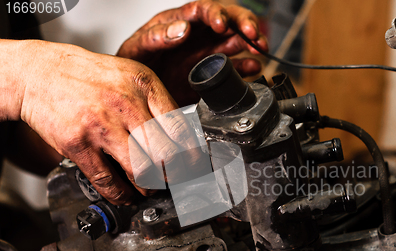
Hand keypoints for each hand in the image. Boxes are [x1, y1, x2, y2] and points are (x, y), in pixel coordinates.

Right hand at [18, 40, 201, 204]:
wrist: (38, 73)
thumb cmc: (88, 76)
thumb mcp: (130, 76)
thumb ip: (156, 103)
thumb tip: (181, 136)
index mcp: (143, 85)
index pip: (180, 127)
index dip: (193, 154)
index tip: (196, 166)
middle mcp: (125, 104)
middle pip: (166, 153)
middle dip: (175, 174)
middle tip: (176, 180)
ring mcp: (100, 126)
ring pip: (141, 171)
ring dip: (150, 187)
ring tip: (151, 188)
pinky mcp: (78, 145)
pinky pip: (107, 181)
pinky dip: (122, 195)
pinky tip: (126, 195)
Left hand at [117, 0, 268, 105]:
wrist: (134, 94)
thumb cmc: (135, 64)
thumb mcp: (138, 48)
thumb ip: (157, 37)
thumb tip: (183, 29)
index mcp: (179, 22)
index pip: (203, 10)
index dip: (216, 14)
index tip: (221, 25)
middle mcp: (198, 34)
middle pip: (228, 21)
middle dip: (244, 25)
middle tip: (253, 35)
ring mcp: (207, 53)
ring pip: (237, 41)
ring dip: (251, 43)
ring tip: (259, 50)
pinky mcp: (213, 73)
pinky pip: (235, 67)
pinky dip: (247, 66)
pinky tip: (253, 68)